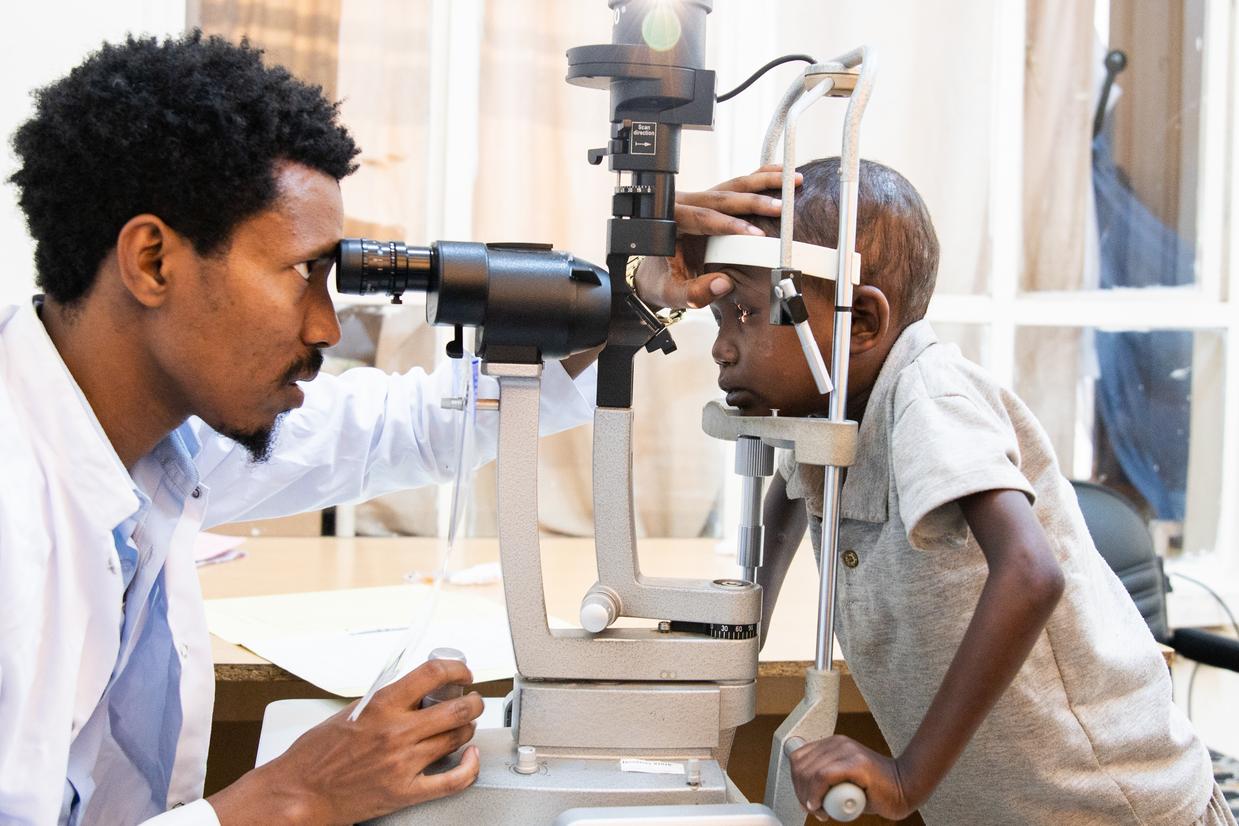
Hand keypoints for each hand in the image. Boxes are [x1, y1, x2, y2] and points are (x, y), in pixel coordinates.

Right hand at [208, 659, 484, 824]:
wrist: (300, 792)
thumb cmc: (317, 754)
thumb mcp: (351, 711)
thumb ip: (384, 700)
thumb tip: (414, 689)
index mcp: (380, 706)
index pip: (432, 674)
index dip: (457, 669)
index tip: (463, 673)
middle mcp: (395, 732)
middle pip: (457, 708)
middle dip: (472, 701)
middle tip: (471, 700)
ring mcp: (403, 762)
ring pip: (458, 738)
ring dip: (466, 729)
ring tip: (463, 726)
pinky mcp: (406, 791)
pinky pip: (453, 780)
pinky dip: (470, 767)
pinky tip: (470, 757)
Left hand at [634, 164, 801, 309]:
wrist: (653, 271)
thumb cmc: (662, 281)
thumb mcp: (672, 294)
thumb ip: (693, 294)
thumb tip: (722, 284)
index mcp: (670, 222)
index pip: (702, 219)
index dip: (730, 226)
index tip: (756, 234)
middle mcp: (685, 204)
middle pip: (722, 196)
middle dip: (754, 201)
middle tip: (781, 208)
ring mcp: (700, 198)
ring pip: (734, 184)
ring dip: (765, 181)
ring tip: (792, 181)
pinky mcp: (713, 199)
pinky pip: (738, 185)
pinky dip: (762, 178)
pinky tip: (783, 174)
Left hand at [789, 735, 915, 820]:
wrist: (904, 789)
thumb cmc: (875, 790)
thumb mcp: (843, 780)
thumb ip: (826, 779)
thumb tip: (804, 793)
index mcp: (833, 743)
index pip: (798, 758)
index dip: (796, 781)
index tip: (806, 800)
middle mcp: (838, 743)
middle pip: (801, 766)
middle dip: (801, 792)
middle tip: (814, 808)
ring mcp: (847, 751)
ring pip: (809, 773)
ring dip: (809, 797)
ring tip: (821, 810)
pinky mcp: (855, 763)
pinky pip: (823, 776)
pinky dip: (816, 793)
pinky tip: (820, 806)